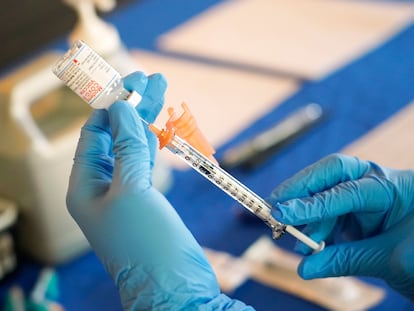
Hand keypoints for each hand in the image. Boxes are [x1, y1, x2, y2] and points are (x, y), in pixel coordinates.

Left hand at [66, 72, 251, 309]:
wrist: (176, 287)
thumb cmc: (147, 244)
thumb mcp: (132, 190)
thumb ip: (127, 147)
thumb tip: (120, 107)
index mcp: (86, 188)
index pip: (95, 135)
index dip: (111, 107)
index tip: (130, 82)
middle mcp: (103, 189)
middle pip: (115, 137)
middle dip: (132, 107)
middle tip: (151, 78)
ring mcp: (127, 194)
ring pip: (134, 147)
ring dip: (146, 120)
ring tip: (161, 90)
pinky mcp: (150, 200)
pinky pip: (148, 163)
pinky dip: (155, 142)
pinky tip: (162, 124)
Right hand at [267, 153, 413, 299]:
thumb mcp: (389, 260)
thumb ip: (345, 261)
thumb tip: (304, 269)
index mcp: (392, 187)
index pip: (346, 190)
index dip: (311, 203)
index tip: (282, 213)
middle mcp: (375, 183)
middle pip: (331, 174)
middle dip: (301, 189)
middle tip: (275, 206)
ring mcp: (364, 195)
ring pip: (325, 193)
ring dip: (306, 215)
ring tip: (293, 238)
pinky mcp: (354, 210)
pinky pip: (328, 212)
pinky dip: (315, 226)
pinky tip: (309, 243)